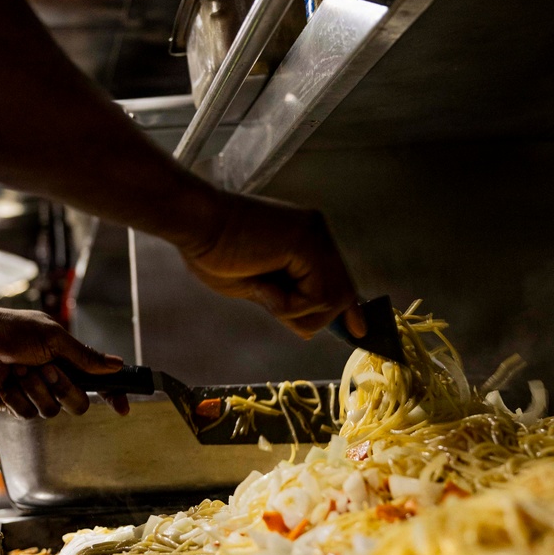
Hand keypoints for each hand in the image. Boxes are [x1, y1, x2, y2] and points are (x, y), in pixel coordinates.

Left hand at [0, 304, 129, 418]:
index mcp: (65, 357)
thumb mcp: (52, 337)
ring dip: (35, 389)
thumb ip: (84, 356)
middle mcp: (52, 376)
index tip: (123, 407)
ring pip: (52, 410)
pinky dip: (16, 398)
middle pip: (77, 401)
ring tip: (17, 371)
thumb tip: (117, 364)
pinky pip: (27, 414)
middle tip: (44, 369)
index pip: (97, 380)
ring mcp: (33, 392)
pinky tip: (4, 383)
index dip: (111, 394)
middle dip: (62, 387)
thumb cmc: (9, 331)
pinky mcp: (14, 405)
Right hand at [174, 191, 364, 339]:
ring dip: (293, 310)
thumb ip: (287, 300)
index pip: (338, 278)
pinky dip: (288, 305)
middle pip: (341, 293)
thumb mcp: (257, 287)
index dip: (349, 308)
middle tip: (269, 300)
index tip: (359, 330)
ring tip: (260, 290)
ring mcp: (316, 235)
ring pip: (333, 300)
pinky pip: (318, 296)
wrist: (195, 224)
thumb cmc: (213, 252)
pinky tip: (261, 286)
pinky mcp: (309, 243)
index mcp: (306, 239)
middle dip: (312, 316)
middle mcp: (317, 232)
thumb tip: (309, 327)